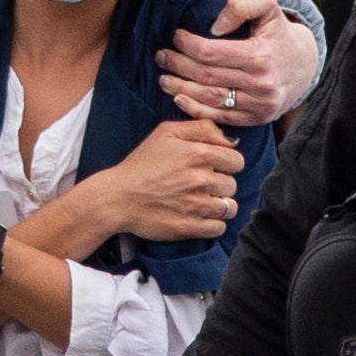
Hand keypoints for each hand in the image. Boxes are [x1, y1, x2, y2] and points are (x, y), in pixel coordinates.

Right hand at [78, 116, 242, 242]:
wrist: (117, 197)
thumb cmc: (141, 163)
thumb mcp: (166, 132)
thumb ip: (201, 128)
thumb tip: (230, 140)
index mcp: (199, 154)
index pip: (237, 161)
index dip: (226, 164)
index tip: (213, 167)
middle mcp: (202, 180)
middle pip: (233, 185)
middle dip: (221, 184)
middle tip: (202, 185)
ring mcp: (197, 205)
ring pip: (229, 207)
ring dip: (220, 205)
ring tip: (203, 202)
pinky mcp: (190, 227)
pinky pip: (219, 228)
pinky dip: (213, 224)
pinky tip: (199, 216)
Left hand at [158, 0, 320, 125]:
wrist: (304, 65)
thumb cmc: (278, 34)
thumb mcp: (268, 8)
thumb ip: (241, 6)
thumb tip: (214, 26)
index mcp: (261, 56)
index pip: (211, 53)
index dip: (187, 45)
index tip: (176, 36)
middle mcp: (261, 84)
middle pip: (207, 76)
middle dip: (178, 66)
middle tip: (162, 57)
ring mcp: (259, 105)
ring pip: (210, 98)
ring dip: (181, 89)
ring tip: (164, 78)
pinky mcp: (256, 118)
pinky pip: (220, 117)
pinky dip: (196, 109)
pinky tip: (179, 98)